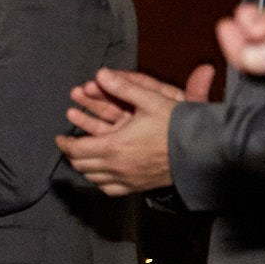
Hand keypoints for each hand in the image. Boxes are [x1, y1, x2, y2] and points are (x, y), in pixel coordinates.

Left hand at [56, 66, 213, 194]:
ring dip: (85, 167)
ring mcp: (127, 180)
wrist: (204, 150)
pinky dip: (101, 181)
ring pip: (93, 178)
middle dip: (73, 154)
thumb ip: (123, 87)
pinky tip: (103, 172)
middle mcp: (117, 167)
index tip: (60, 137)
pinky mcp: (138, 187)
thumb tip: (100, 73)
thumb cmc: (178, 124)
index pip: (76, 150)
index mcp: (114, 146)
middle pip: (81, 165)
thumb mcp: (151, 99)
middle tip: (71, 145)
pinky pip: (110, 189)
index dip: (64, 144)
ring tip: (84, 155)